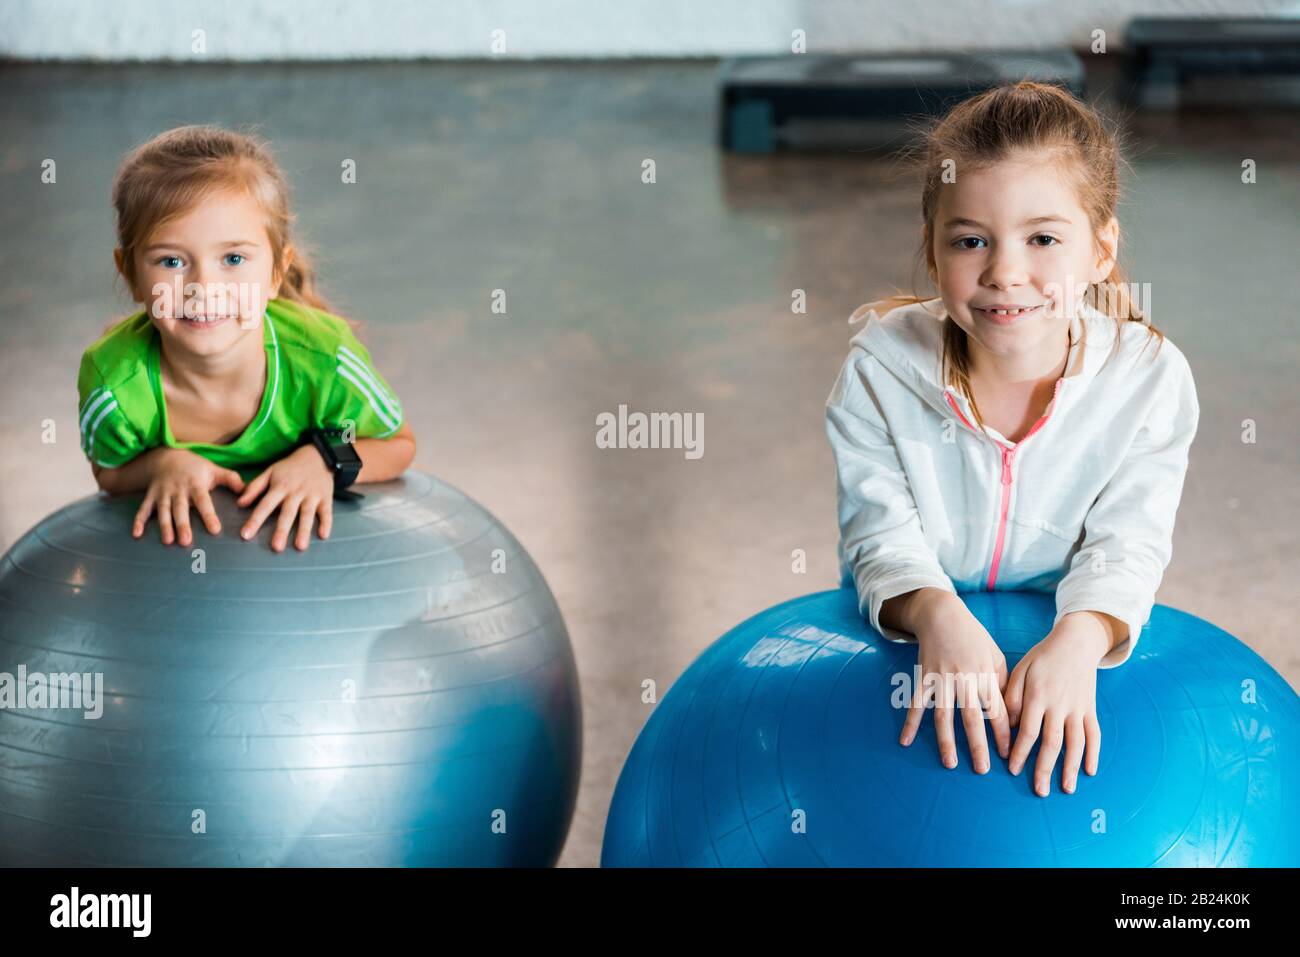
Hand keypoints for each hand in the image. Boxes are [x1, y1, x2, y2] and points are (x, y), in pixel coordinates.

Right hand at [133, 447, 245, 545]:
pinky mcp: (150, 496)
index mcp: (195, 484)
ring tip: (167, 541)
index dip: (209, 515)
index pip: (204, 501)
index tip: (215, 530)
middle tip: (186, 542)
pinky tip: (136, 534)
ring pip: (163, 511)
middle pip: (180, 509)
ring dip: (164, 526)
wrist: (166, 456)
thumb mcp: (214, 469)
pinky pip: (143, 509)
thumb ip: (231, 479)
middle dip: (182, 525)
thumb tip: (247, 491)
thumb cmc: (195, 467)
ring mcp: (162, 493)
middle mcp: (178, 490)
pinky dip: (138, 521)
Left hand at [236, 445, 334, 551]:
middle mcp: (296, 492)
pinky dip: (326, 523)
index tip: (246, 535)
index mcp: (280, 487)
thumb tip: (240, 503)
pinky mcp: (326, 497)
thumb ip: (255, 487)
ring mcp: (312, 495)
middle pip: (287, 513)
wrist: (317, 456)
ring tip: (300, 546)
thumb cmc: (290, 468)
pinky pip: (326, 512)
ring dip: (304, 530)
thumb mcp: (270, 472)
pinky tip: (323, 535)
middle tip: (276, 547)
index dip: (255, 520)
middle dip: (282, 530)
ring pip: (307, 514)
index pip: (265, 505)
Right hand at [900, 597, 1011, 774]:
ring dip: (946, 741)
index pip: (997, 711)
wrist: (942, 615)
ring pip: (943, 715)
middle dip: (978, 745)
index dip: (1003, 734)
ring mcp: (941, 679)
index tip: (1008, 754)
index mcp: (984, 675)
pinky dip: (909, 723)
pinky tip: (905, 741)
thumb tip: (1009, 714)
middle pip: (972, 718)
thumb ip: (1002, 684)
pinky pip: (915, 703)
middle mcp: (963, 679)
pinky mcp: (923, 677)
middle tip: (982, 770)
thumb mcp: (996, 656)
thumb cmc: (974, 638)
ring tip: (949, 763)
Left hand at [1004, 619, 1107, 796]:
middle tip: (1039, 791)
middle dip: (1044, 768)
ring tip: (1066, 788)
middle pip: (1052, 742)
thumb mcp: (1021, 669)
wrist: (1076, 642)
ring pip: (1076, 742)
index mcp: (1038, 695)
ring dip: (1071, 767)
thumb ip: (1013, 696)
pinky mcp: (1091, 708)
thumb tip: (1010, 724)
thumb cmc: (1042, 657)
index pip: (1028, 731)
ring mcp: (1078, 708)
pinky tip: (1089, 770)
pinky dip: (1094, 753)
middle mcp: (1059, 705)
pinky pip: (1095, 734)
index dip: (1020, 752)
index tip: (1013, 770)